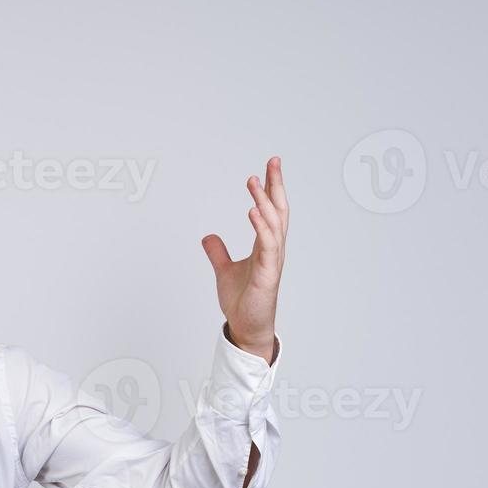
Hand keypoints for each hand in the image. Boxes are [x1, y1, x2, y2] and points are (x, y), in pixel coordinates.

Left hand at [202, 156, 288, 363]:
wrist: (246, 327)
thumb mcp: (224, 270)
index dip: (271, 188)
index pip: (271, 210)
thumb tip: (208, 237)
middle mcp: (273, 250)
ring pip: (272, 224)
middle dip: (276, 185)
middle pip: (278, 210)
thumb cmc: (242, 301)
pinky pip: (267, 245)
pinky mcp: (267, 274)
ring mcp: (272, 261)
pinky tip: (252, 211)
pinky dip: (261, 227)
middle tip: (273, 160)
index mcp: (265, 246)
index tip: (269, 166)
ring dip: (264, 201)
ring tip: (253, 181)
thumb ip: (218, 252)